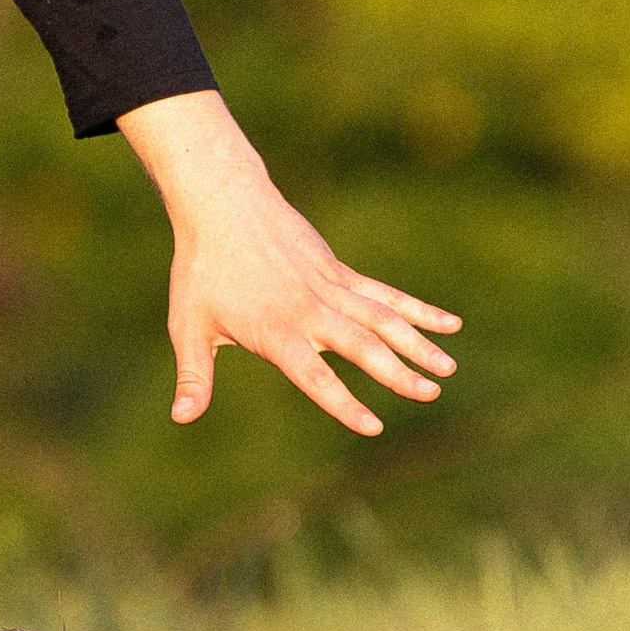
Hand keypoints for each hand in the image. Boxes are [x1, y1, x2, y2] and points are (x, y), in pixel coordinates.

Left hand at [118, 90, 457, 435]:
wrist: (223, 204)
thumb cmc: (200, 270)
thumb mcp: (188, 327)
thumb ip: (193, 376)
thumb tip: (180, 418)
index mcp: (274, 331)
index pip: (314, 376)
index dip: (343, 402)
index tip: (373, 426)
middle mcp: (309, 310)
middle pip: (361, 345)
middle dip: (397, 372)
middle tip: (429, 394)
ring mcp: (329, 287)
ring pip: (382, 318)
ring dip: (417, 344)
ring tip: (449, 371)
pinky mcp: (338, 271)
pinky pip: (384, 294)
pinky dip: (416, 310)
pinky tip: (448, 324)